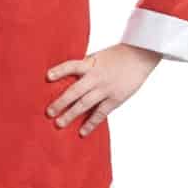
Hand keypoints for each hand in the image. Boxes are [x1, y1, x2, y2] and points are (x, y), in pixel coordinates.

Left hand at [44, 43, 161, 135]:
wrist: (140, 57)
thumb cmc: (117, 56)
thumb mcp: (98, 56)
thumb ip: (84, 66)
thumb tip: (66, 76)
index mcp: (91, 64)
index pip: (72, 66)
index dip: (60, 70)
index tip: (47, 77)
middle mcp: (97, 77)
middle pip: (75, 90)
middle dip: (61, 102)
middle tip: (49, 112)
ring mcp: (106, 89)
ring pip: (85, 104)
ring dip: (71, 115)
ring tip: (59, 124)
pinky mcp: (115, 99)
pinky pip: (100, 114)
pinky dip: (91, 123)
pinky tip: (82, 132)